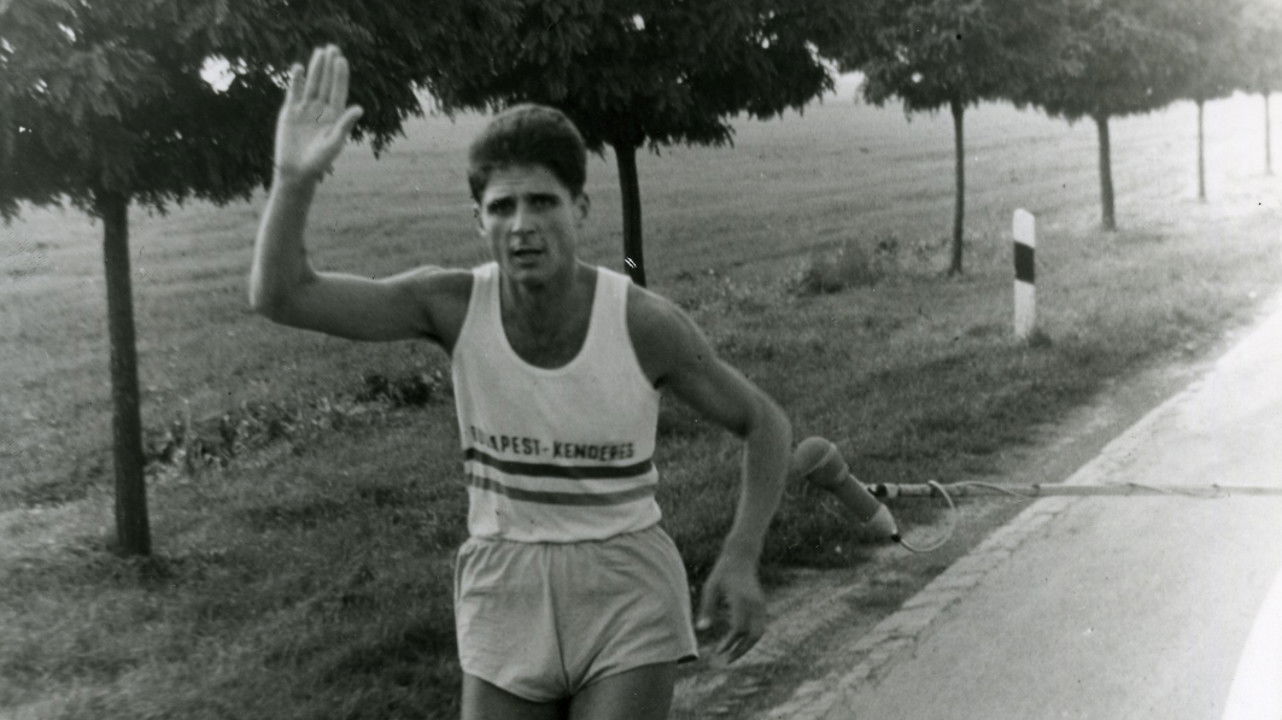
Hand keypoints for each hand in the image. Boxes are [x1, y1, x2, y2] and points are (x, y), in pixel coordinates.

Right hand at [273, 45, 363, 182]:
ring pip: (312, 84)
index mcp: (335, 116)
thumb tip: (359, 108)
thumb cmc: (319, 161)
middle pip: (326, 83)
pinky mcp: (290, 112)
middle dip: (329, 66)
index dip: (340, 76)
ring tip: (319, 51)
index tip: (342, 60)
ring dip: (315, 69)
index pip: (338, 91)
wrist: (297, 171)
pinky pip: (294, 93)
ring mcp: (305, 109)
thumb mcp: (334, 142)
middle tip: (332, 47)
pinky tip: (299, 68)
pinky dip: (296, 81)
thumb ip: (345, 124)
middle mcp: (321, 109)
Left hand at [697, 552, 766, 664]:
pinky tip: (737, 642)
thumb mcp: (711, 587)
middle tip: (727, 660)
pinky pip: (759, 626)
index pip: (739, 628)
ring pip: (758, 632)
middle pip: (753, 635)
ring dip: (747, 646)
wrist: (742, 555)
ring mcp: (760, 604)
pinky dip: (750, 638)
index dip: (729, 643)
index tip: (718, 651)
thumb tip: (701, 630)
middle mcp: (754, 603)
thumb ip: (707, 608)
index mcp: (741, 599)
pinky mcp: (761, 605)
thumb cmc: (722, 571)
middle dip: (741, 650)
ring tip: (732, 654)